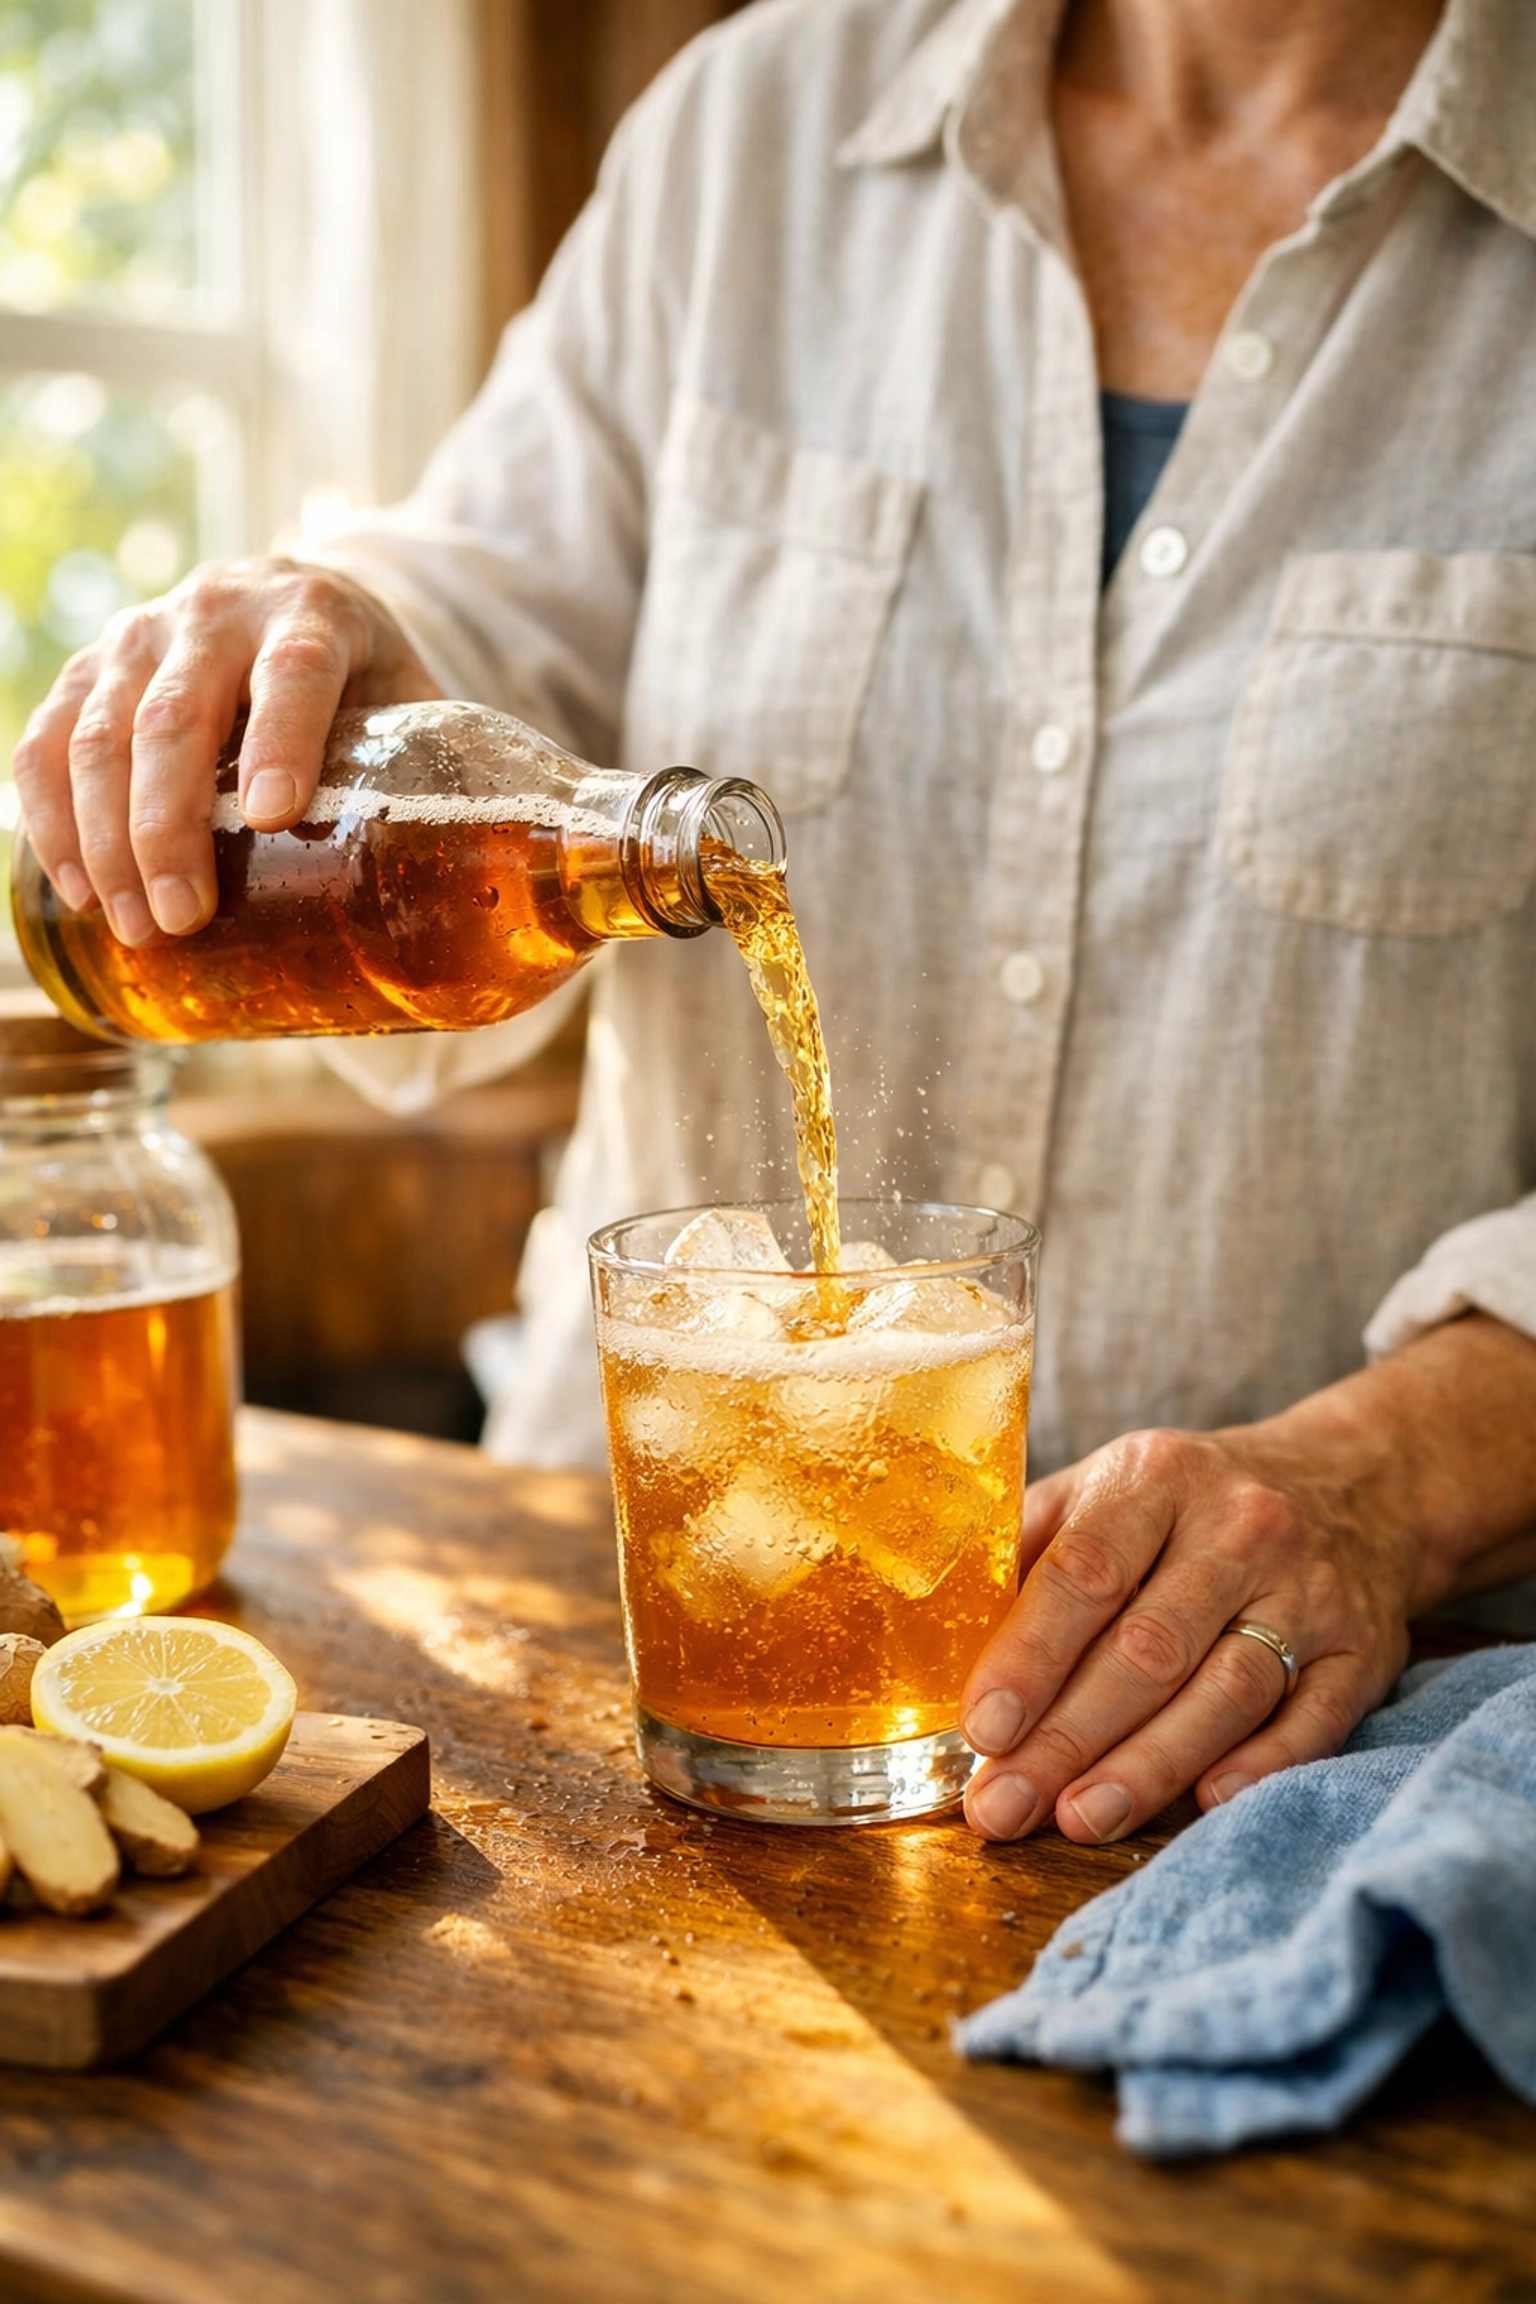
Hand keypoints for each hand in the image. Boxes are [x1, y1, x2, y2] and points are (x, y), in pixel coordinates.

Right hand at [12, 556, 442, 944]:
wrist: (295, 607)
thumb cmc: (368, 685)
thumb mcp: (419, 707)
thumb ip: (460, 778)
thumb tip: (551, 909)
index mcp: (314, 613)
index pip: (294, 671)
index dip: (282, 741)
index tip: (272, 819)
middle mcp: (218, 610)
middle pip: (177, 713)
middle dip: (169, 824)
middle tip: (184, 919)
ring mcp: (141, 634)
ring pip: (98, 731)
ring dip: (106, 838)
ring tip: (138, 927)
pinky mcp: (88, 670)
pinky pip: (45, 742)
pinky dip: (51, 818)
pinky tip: (78, 889)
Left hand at [960, 1311, 1535, 1842]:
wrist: (1354, 1484)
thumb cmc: (1191, 1503)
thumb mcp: (1108, 1487)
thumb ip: (1032, 1549)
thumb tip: (937, 1635)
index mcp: (1157, 1478)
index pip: (1087, 1571)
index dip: (1030, 1654)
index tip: (982, 1726)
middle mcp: (1240, 1529)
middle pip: (1148, 1647)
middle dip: (1068, 1737)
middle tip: (1002, 1806)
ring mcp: (1309, 1591)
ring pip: (1225, 1690)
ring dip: (1147, 1767)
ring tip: (1076, 1819)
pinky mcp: (1361, 1650)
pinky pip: (1311, 1718)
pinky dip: (1258, 1764)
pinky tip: (1202, 1804)